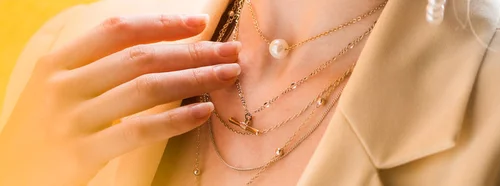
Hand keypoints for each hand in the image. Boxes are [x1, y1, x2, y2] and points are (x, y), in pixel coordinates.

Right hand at [0, 14, 239, 184]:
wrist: (9, 174)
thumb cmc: (44, 128)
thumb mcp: (58, 88)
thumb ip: (97, 67)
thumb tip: (160, 49)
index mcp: (57, 63)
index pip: (118, 32)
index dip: (161, 23)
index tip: (199, 22)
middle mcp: (63, 86)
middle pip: (141, 58)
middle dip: (192, 52)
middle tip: (230, 51)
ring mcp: (72, 120)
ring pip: (146, 89)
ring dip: (195, 79)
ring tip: (227, 75)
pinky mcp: (83, 154)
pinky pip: (139, 131)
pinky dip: (176, 120)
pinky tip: (204, 112)